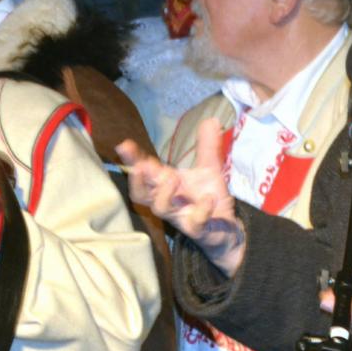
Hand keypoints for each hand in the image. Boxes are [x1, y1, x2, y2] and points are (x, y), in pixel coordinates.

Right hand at [117, 118, 245, 274]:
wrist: (227, 230)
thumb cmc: (208, 199)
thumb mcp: (209, 169)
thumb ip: (207, 146)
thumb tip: (211, 119)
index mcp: (167, 184)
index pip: (144, 172)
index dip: (132, 160)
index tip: (124, 145)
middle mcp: (169, 201)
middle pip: (142, 195)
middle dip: (138, 180)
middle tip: (142, 165)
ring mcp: (181, 217)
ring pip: (161, 209)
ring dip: (164, 193)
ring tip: (172, 177)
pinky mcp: (199, 230)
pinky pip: (194, 223)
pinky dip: (200, 210)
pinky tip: (208, 198)